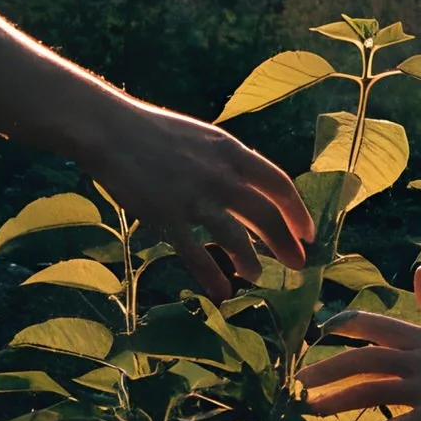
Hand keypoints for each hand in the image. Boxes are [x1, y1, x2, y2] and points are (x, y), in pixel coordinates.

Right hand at [76, 99, 313, 300]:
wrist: (112, 130)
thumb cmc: (157, 133)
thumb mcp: (204, 139)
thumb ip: (229, 163)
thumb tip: (252, 189)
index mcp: (232, 153)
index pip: (279, 185)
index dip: (298, 213)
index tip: (308, 233)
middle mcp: (220, 176)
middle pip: (266, 216)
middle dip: (286, 244)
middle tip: (298, 265)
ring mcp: (194, 197)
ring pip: (236, 238)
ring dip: (251, 261)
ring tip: (257, 275)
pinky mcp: (167, 216)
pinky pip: (196, 254)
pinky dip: (213, 276)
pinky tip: (222, 291)